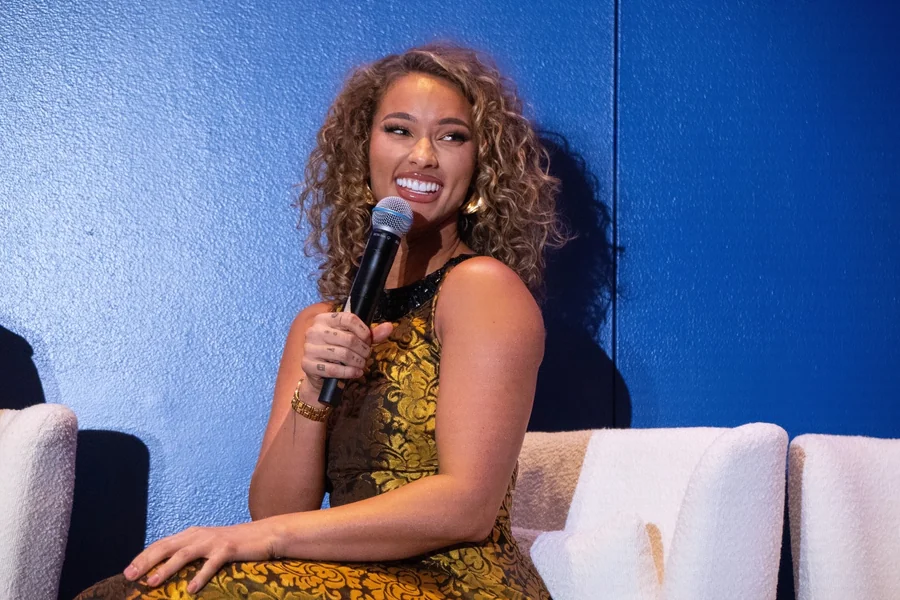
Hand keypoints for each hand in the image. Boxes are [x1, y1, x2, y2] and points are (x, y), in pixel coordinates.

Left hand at [123, 521, 276, 592]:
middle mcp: (199, 535)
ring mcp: (213, 541)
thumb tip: (167, 567)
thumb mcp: (208, 546)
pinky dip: (200, 576)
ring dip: (166, 568)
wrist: (264, 535)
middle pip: (167, 546)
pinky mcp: (228, 549)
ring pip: (184, 554)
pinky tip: (190, 589)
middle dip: (147, 561)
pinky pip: (211, 564)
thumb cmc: (234, 544)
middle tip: (130, 576)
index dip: (144, 556)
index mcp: (192, 534)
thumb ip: (190, 552)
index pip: (162, 544)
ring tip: (152, 582)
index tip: (128, 571)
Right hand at [301, 312, 392, 392]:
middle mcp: (314, 331)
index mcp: (323, 319)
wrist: (319, 373)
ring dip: (358, 362)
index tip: (368, 340)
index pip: (348, 318)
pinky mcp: (308, 364)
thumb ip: (371, 334)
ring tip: (362, 364)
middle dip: (363, 350)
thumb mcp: (354, 339)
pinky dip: (349, 372)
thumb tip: (389, 326)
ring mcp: (309, 348)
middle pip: (348, 338)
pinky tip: (356, 373)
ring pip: (343, 354)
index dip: (363, 330)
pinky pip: (334, 369)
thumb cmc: (338, 352)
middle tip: (366, 356)